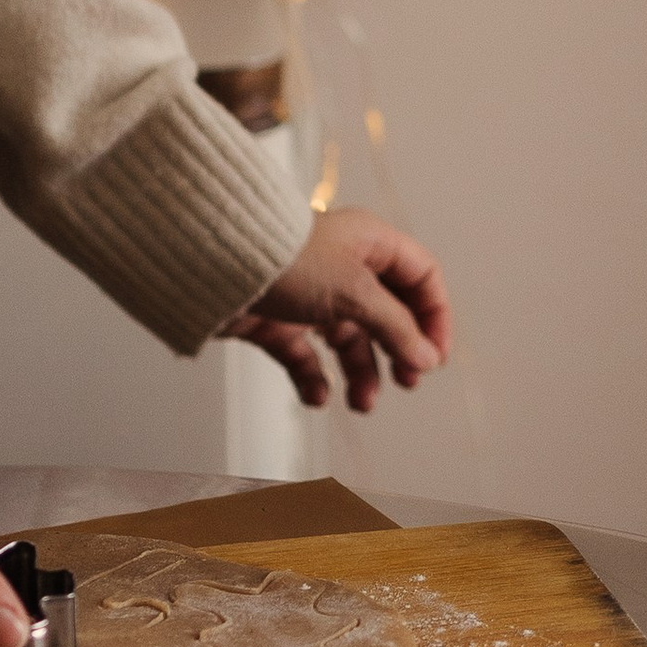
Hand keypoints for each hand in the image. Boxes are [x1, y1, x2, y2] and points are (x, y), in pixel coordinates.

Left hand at [219, 207, 451, 414]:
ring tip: (362, 403)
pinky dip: (314, 378)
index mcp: (370, 243)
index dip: (434, 316)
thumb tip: (427, 358)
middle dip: (399, 349)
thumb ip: (396, 328)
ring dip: (361, 373)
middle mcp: (343, 266)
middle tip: (407, 382)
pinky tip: (317, 398)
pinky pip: (306, 355)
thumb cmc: (288, 262)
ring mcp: (310, 294)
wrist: (212, 266)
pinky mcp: (278, 319)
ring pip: (349, 339)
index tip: (434, 356)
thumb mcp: (355, 293)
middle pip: (388, 312)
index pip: (420, 276)